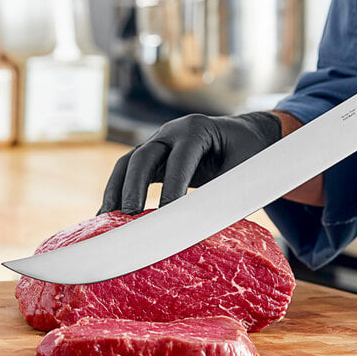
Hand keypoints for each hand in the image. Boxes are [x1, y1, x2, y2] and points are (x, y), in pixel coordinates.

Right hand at [98, 112, 281, 214]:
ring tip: (108, 221)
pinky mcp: (154, 159)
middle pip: (144, 156)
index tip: (166, 217)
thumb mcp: (243, 170)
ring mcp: (159, 143)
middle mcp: (172, 132)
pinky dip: (117, 193)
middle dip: (134, 187)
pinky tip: (107, 218)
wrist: (246, 136)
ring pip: (129, 163)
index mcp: (197, 129)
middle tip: (129, 218)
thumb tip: (200, 226)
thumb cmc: (248, 152)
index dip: (172, 187)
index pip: (179, 159)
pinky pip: (129, 173)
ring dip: (117, 191)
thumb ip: (223, 192)